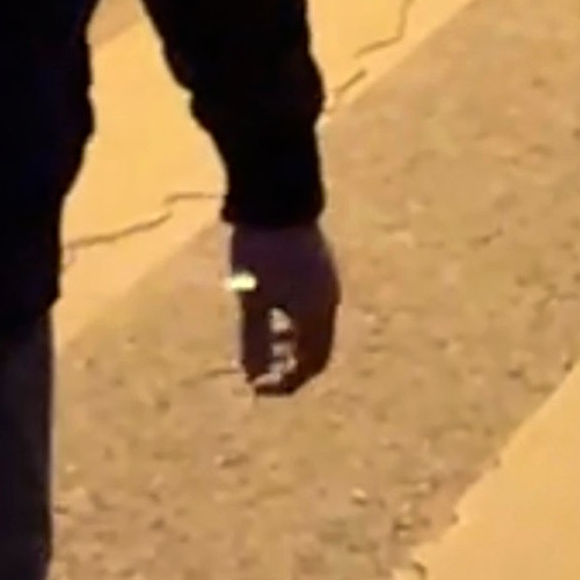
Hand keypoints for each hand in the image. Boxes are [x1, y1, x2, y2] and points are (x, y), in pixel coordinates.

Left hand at [229, 223, 340, 393]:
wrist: (277, 194)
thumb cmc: (262, 250)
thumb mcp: (251, 299)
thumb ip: (254, 340)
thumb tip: (253, 376)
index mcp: (316, 314)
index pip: (310, 365)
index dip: (284, 383)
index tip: (255, 385)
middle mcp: (328, 302)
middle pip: (316, 350)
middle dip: (288, 367)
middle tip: (259, 372)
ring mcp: (325, 283)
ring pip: (313, 330)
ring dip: (289, 346)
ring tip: (261, 346)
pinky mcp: (318, 268)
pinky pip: (311, 310)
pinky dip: (292, 324)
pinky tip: (268, 314)